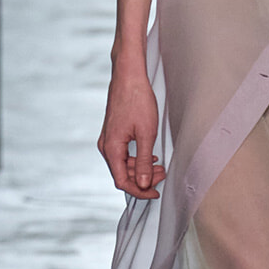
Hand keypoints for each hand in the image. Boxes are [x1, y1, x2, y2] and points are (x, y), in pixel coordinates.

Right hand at [98, 52, 165, 197]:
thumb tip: (142, 183)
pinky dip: (137, 158)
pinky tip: (150, 156)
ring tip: (159, 167)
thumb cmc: (136, 100)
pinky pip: (123, 153)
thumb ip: (143, 161)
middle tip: (163, 175)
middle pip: (122, 173)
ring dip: (141, 169)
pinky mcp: (113, 133)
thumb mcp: (146, 133)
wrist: (128, 76)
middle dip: (143, 179)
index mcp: (111, 148)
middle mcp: (106, 146)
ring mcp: (108, 139)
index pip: (122, 181)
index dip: (139, 190)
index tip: (155, 192)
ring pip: (123, 164)